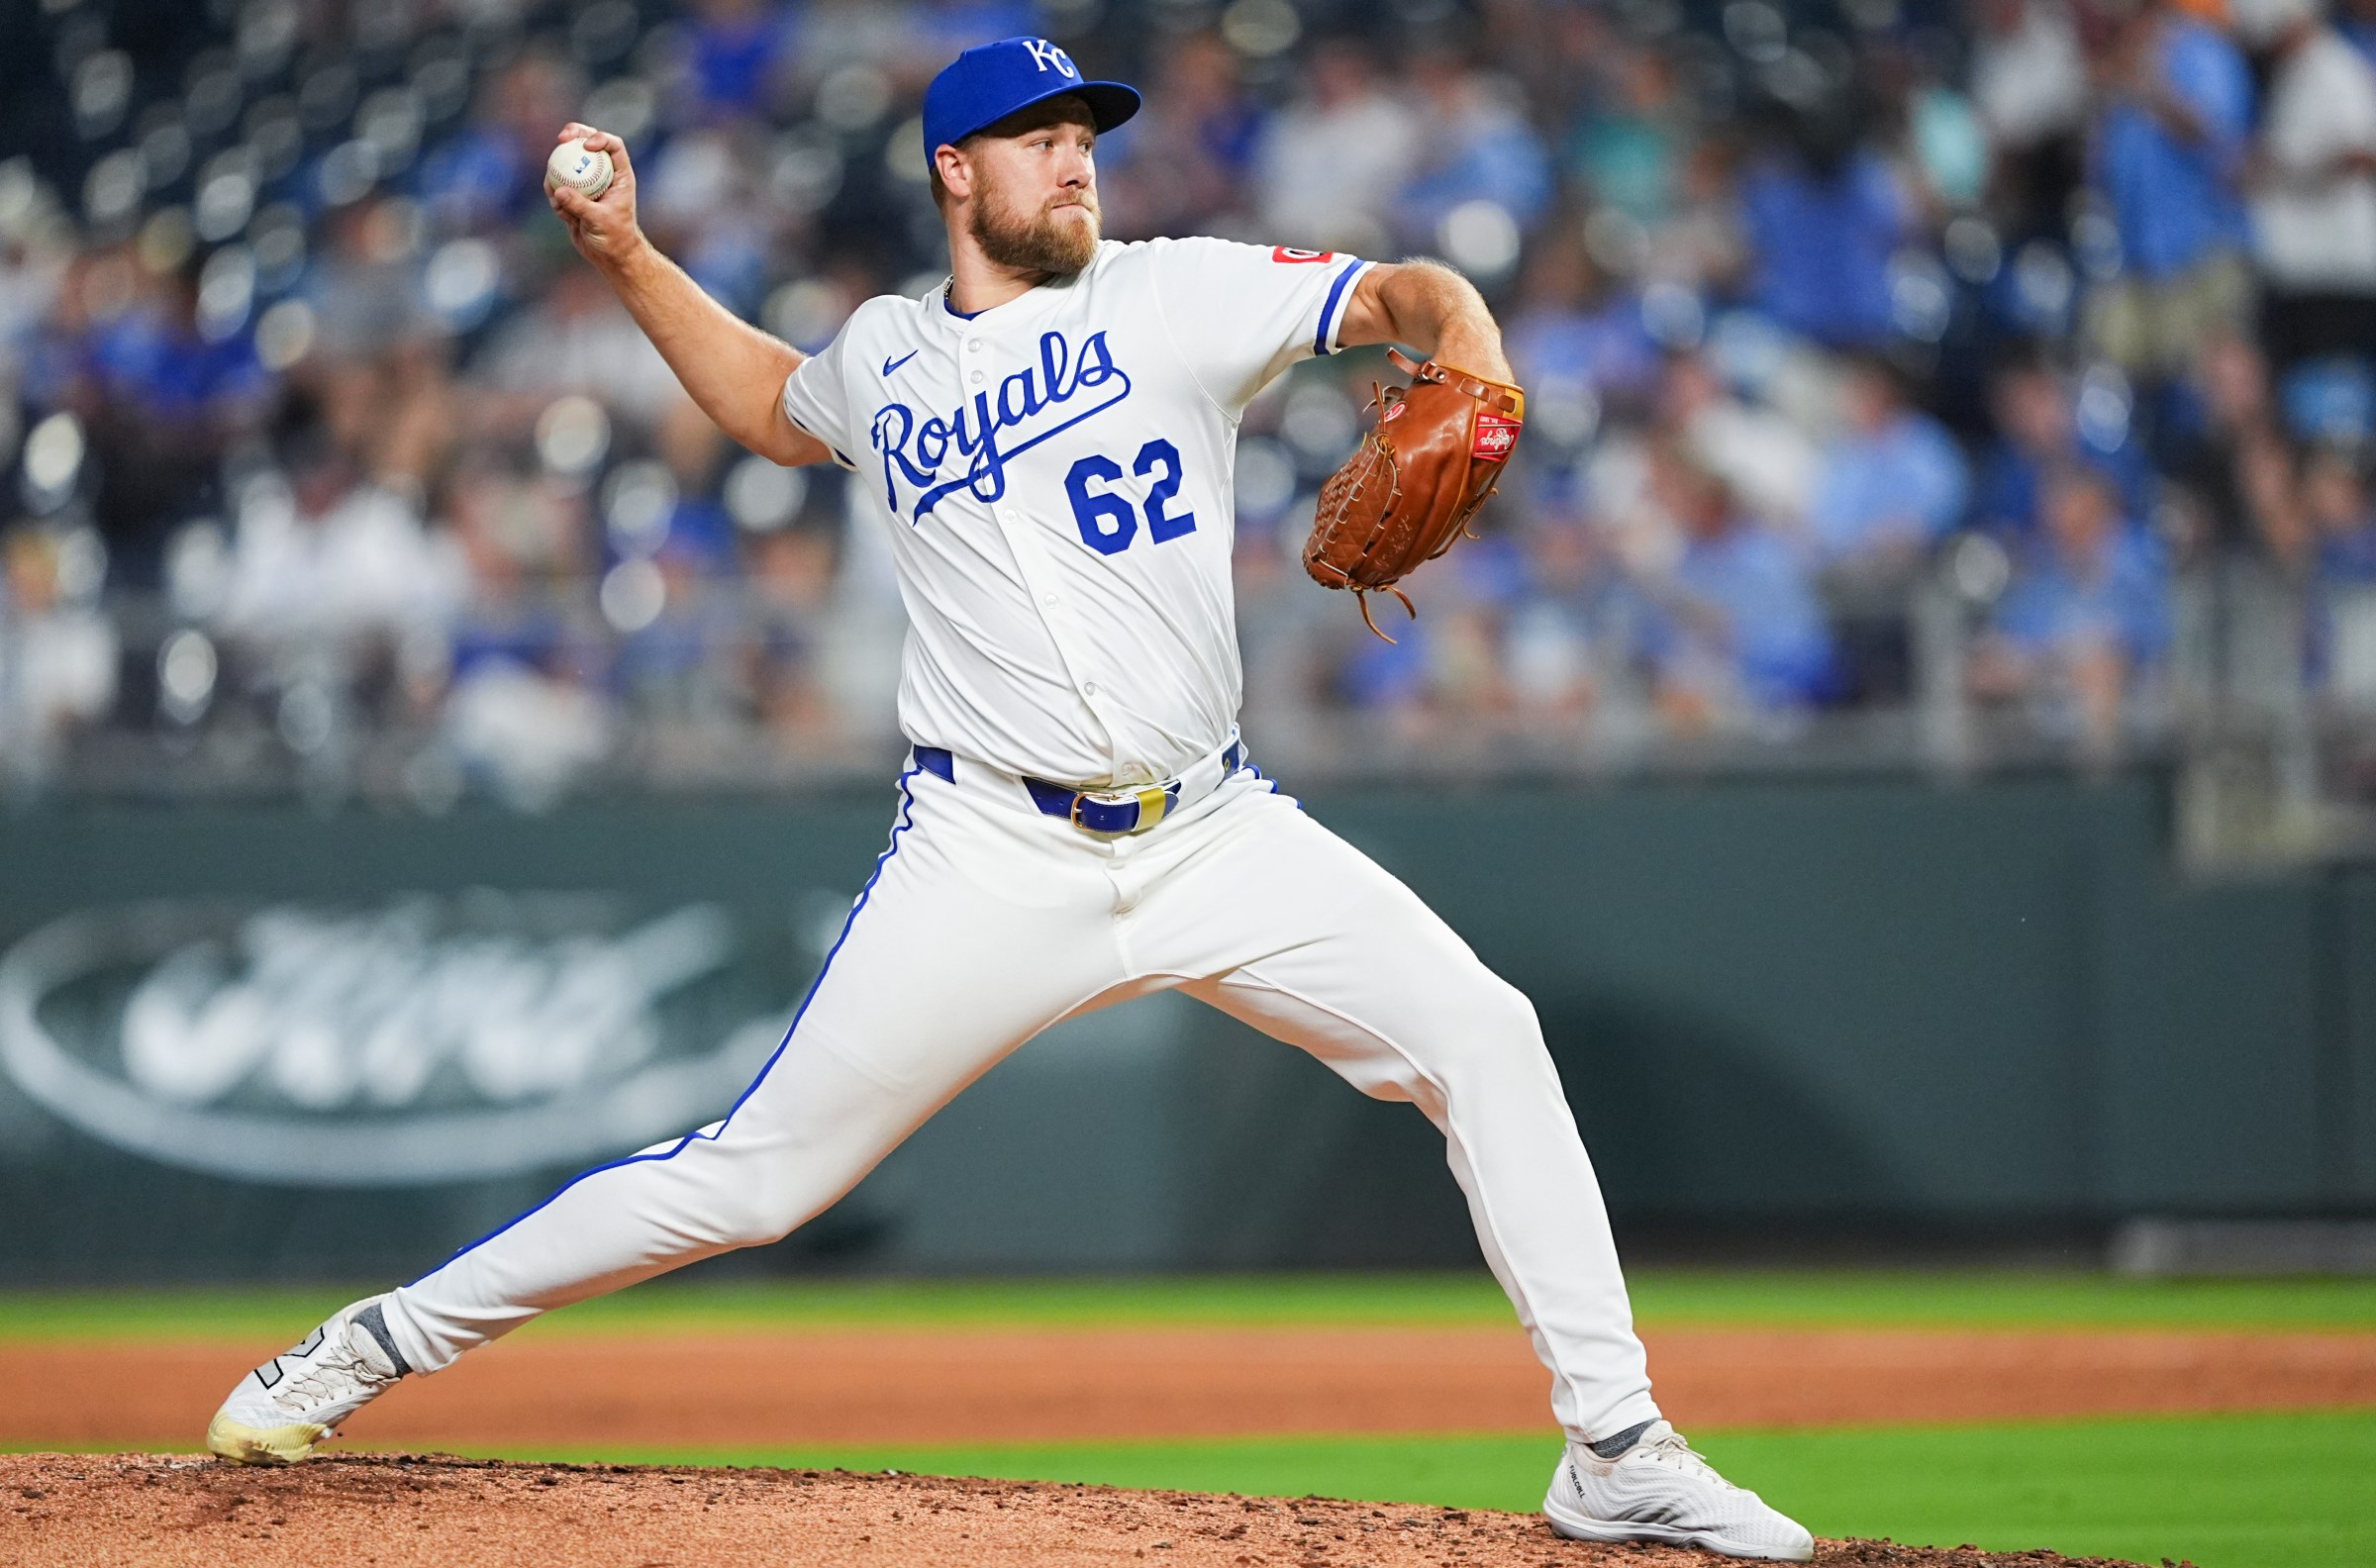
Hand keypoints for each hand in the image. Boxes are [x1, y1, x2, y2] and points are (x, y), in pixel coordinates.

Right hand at [548, 123, 643, 270]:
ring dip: (558, 173)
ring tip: (558, 197)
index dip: (600, 138)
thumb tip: (558, 190)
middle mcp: (603, 175)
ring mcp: (587, 183)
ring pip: (568, 163)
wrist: (610, 257)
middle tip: (561, 139)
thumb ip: (579, 205)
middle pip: (588, 144)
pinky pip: (558, 187)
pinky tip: (562, 214)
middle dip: (574, 134)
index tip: (586, 145)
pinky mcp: (573, 195)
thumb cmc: (615, 239)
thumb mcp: (599, 221)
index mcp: (619, 176)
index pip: (613, 146)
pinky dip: (555, 197)